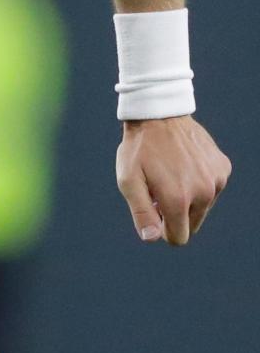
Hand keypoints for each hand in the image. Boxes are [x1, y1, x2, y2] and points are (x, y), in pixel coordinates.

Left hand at [116, 116, 231, 244]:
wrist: (159, 114)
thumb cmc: (139, 149)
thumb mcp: (128, 180)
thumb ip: (142, 212)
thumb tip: (153, 238)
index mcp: (178, 199)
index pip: (178, 237)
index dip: (163, 229)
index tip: (153, 210)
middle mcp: (203, 193)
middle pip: (192, 224)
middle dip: (175, 213)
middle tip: (159, 188)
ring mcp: (217, 180)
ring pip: (203, 207)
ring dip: (188, 197)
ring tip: (170, 173)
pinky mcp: (223, 168)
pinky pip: (212, 188)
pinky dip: (199, 181)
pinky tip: (184, 163)